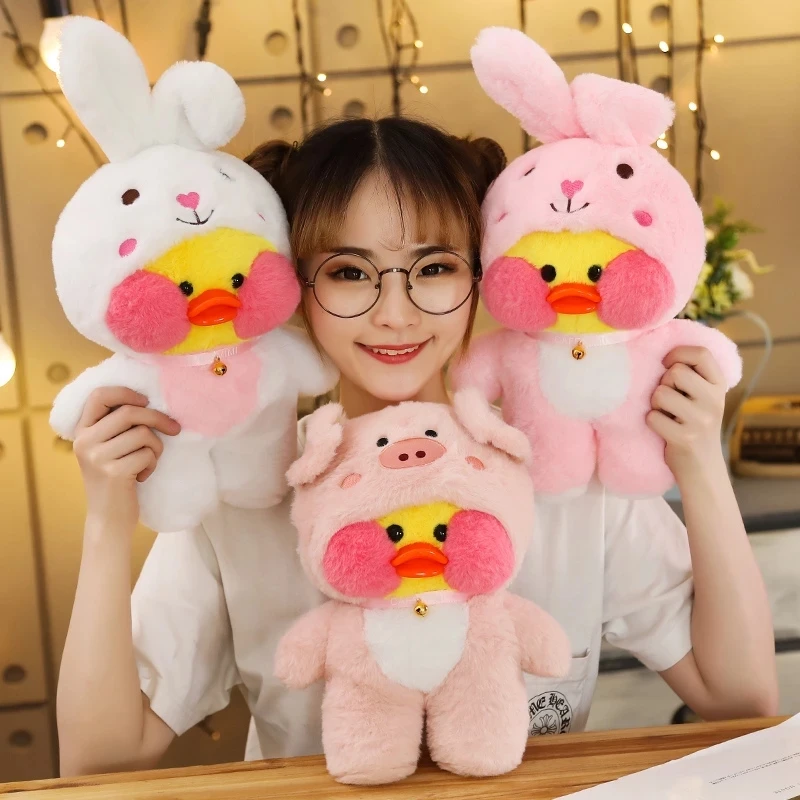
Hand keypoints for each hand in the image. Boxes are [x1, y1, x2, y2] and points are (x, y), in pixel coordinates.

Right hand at [73, 387, 180, 533]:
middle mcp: (85, 441)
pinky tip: (142, 476)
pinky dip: (152, 464)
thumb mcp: (108, 448)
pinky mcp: (113, 473)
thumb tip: (150, 401)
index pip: (99, 396)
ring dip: (156, 447)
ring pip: (142, 434)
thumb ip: (118, 426)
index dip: (126, 393)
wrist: (108, 518)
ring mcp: (97, 457)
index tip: (146, 402)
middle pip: (129, 413)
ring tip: (148, 461)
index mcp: (82, 431)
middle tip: (175, 429)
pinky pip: (147, 454)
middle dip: (158, 419)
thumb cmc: (117, 478)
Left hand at [646, 346, 726, 478]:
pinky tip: (663, 430)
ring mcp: (701, 420)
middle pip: (676, 372)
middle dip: (663, 383)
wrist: (702, 467)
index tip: (667, 364)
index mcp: (719, 386)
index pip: (701, 354)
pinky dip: (652, 422)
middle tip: (668, 399)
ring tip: (666, 414)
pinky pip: (653, 417)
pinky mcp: (685, 438)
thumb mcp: (703, 397)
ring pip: (660, 394)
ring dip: (655, 404)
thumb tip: (662, 346)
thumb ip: (693, 375)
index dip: (678, 354)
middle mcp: (714, 401)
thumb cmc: (694, 424)